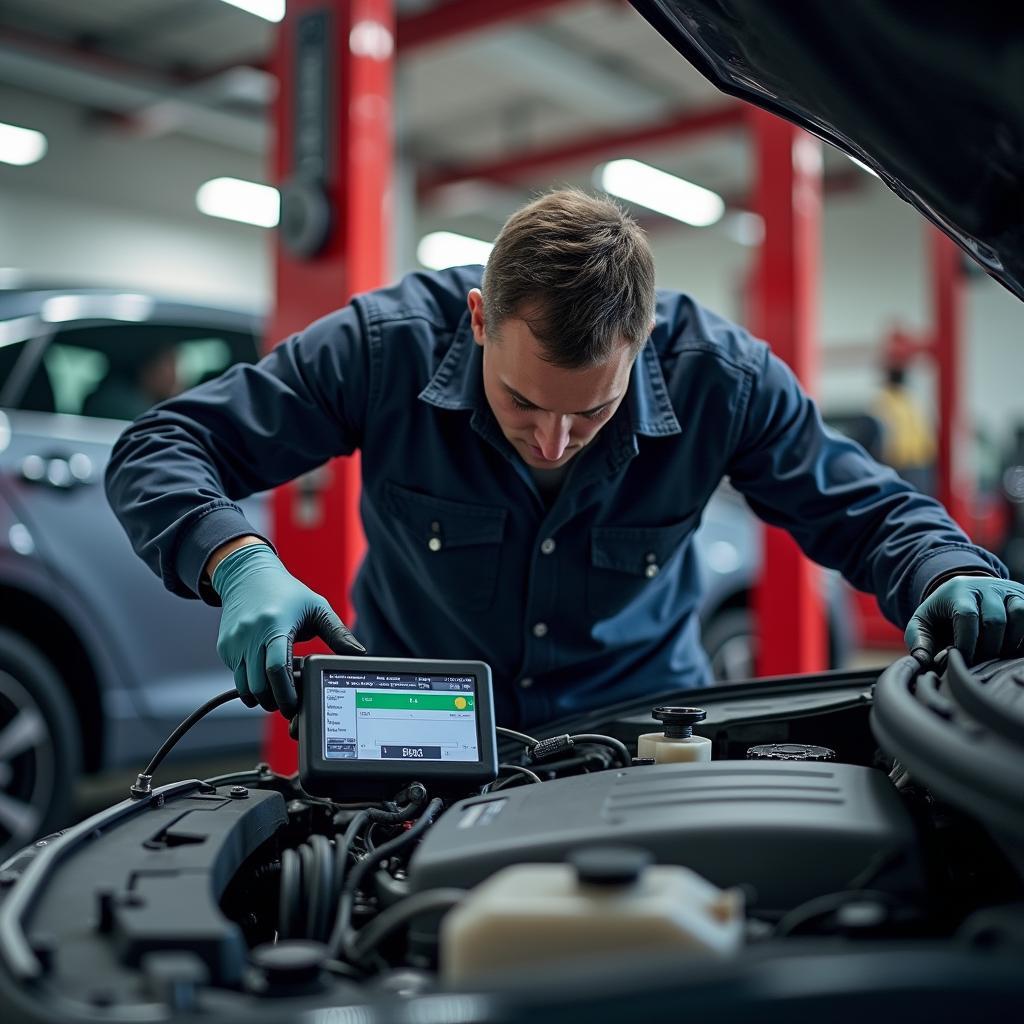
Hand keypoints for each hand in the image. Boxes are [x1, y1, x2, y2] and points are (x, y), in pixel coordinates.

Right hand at [211, 543, 364, 715]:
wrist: (248, 576)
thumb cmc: (287, 593)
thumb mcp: (317, 608)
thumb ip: (338, 633)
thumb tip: (358, 654)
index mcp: (276, 625)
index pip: (278, 668)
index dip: (287, 693)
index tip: (297, 704)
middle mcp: (250, 634)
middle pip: (260, 685)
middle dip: (274, 701)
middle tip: (289, 704)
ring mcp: (234, 642)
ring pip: (244, 686)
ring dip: (261, 696)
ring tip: (278, 689)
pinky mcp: (224, 647)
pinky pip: (237, 675)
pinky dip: (251, 682)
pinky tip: (267, 673)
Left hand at [905, 576, 1023, 665]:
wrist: (965, 592)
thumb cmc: (943, 614)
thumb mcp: (924, 622)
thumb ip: (918, 640)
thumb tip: (921, 660)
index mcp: (958, 590)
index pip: (967, 616)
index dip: (967, 643)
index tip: (963, 661)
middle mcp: (986, 586)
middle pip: (995, 620)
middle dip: (988, 648)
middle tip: (980, 662)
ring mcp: (1008, 590)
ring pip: (1019, 615)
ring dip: (1010, 642)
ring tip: (997, 656)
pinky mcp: (1023, 597)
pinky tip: (1013, 650)